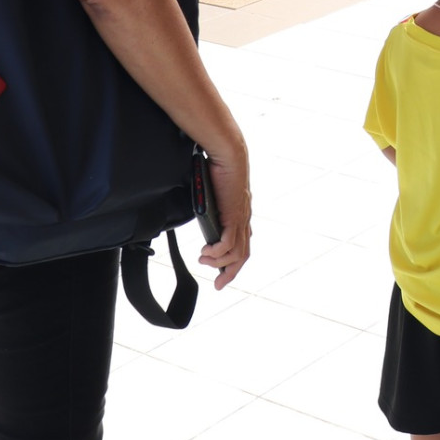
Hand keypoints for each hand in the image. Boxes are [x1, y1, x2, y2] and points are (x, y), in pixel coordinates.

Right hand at [199, 140, 251, 288]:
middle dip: (231, 272)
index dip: (235, 260)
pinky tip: (206, 253)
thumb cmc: (219, 169)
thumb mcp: (212, 193)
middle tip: (218, 284)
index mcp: (240, 214)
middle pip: (243, 254)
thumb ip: (208, 206)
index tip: (223, 269)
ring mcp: (240, 218)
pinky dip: (217, 253)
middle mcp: (244, 218)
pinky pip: (229, 243)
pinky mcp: (234, 215)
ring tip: (204, 262)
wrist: (228, 155)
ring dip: (220, 263)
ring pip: (237, 253)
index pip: (243, 242)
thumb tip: (195, 209)